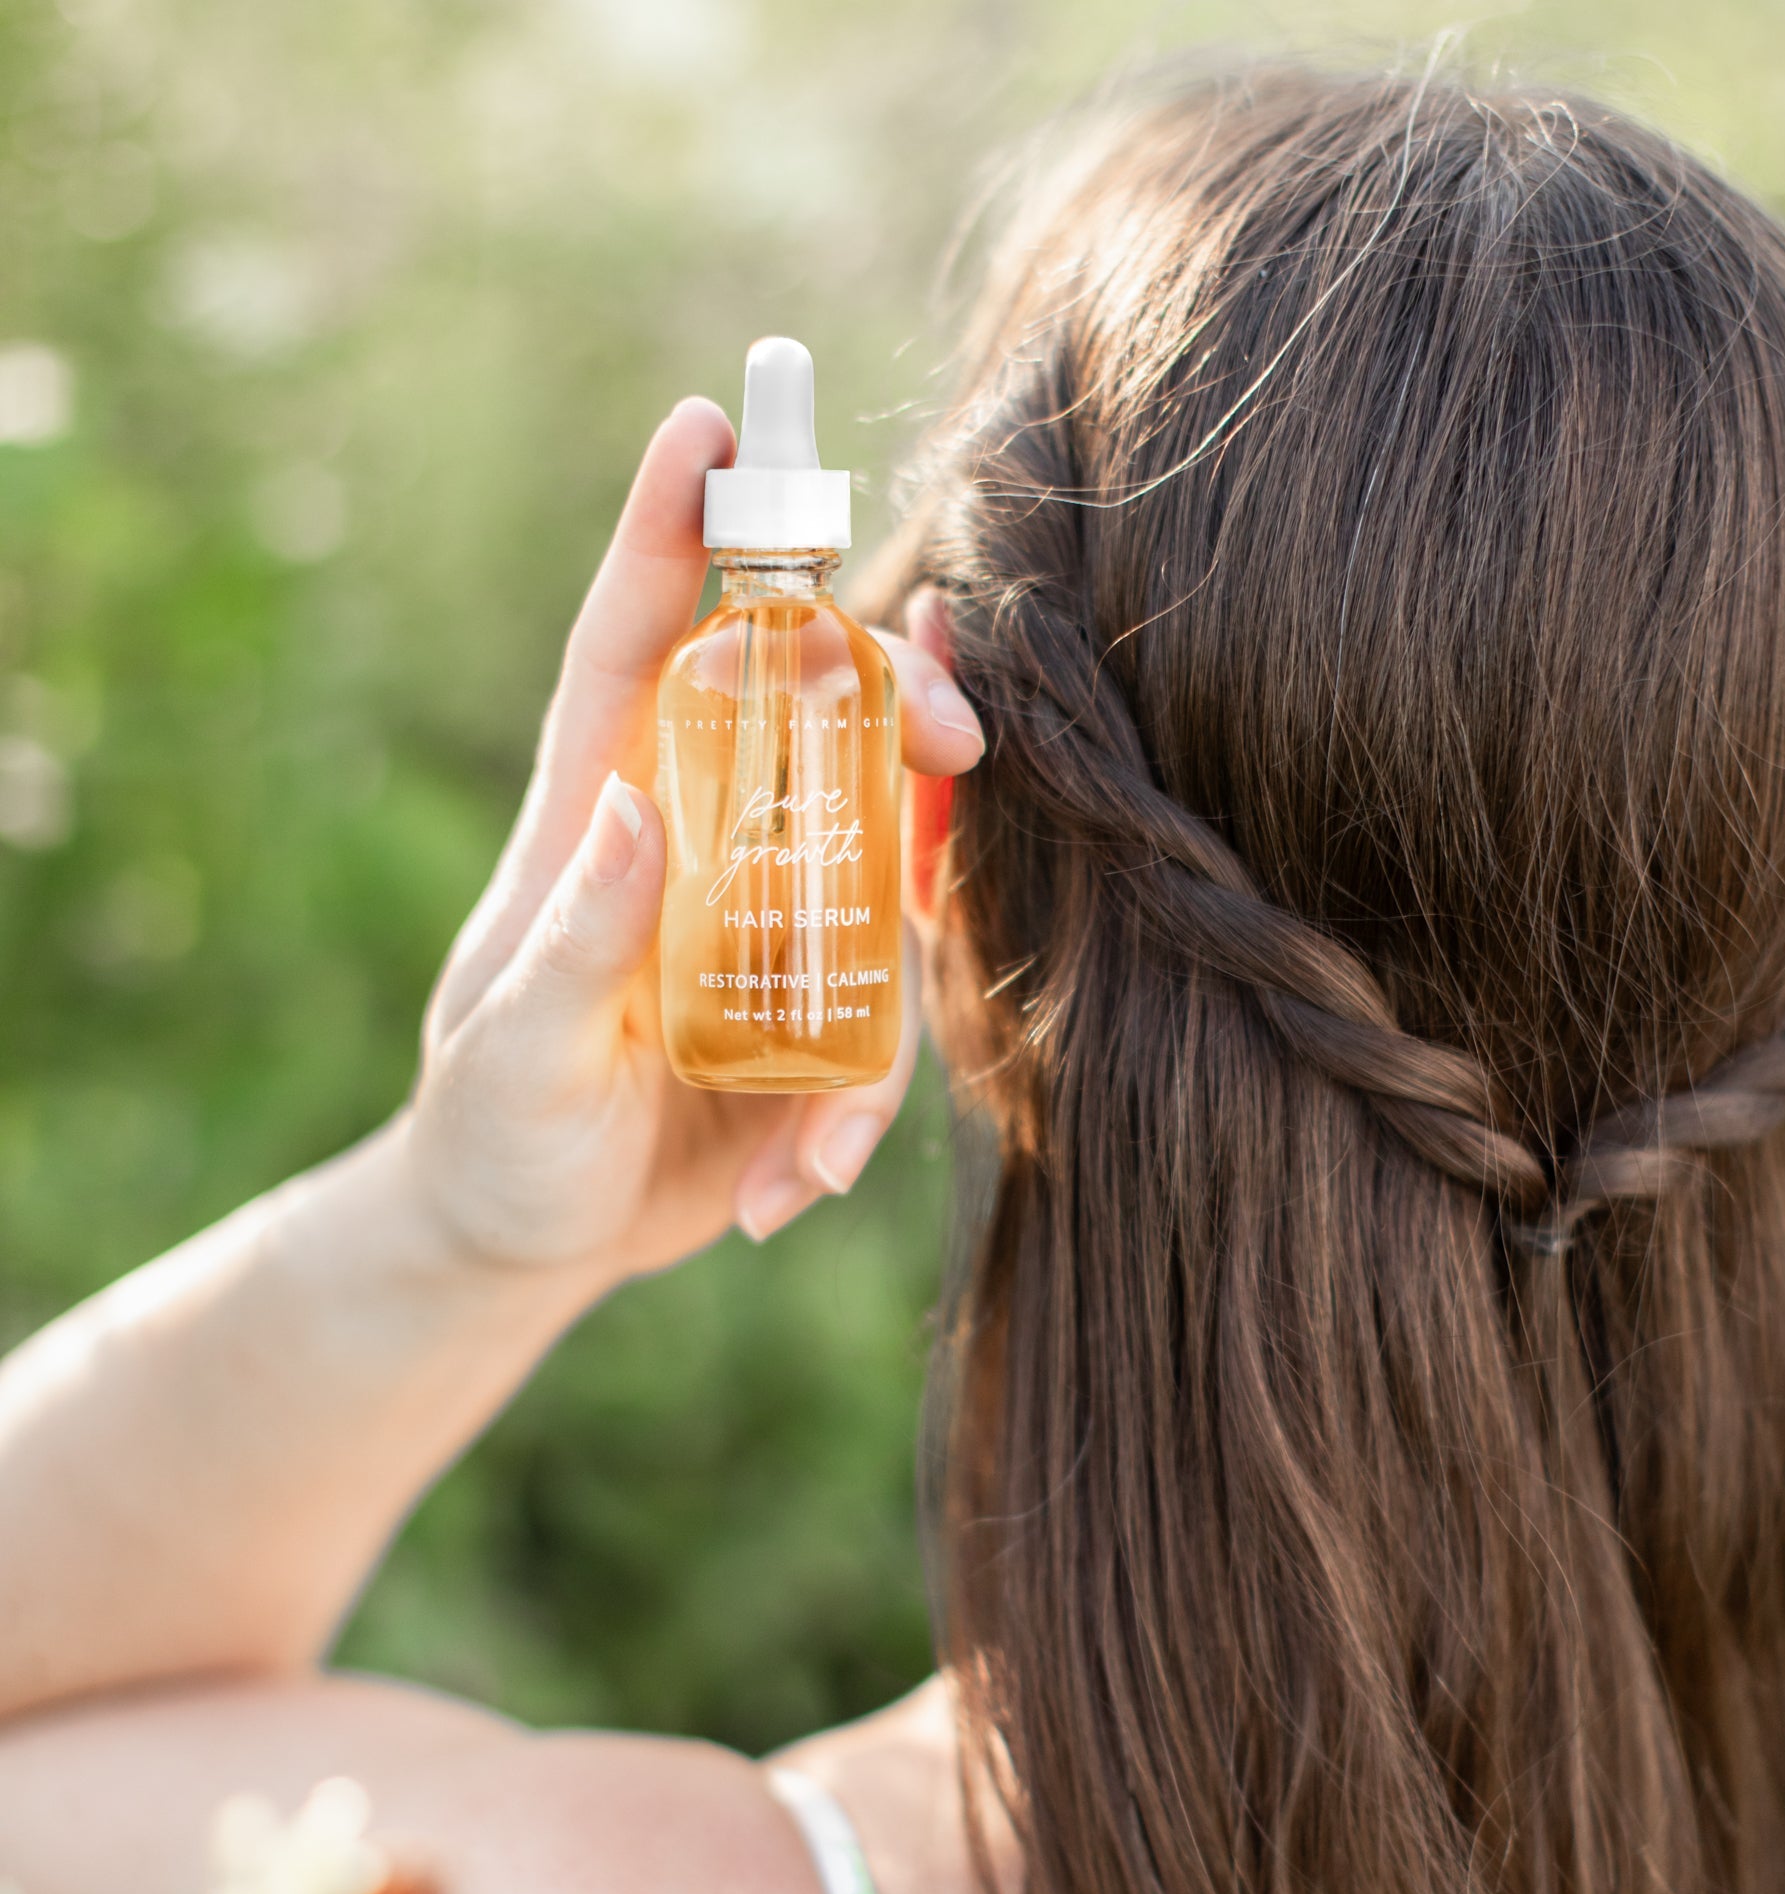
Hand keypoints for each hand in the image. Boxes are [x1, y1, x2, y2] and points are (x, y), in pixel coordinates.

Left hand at [402, 400, 981, 1287]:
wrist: (525, 1243)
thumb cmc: (492, 1137)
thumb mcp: (514, 1054)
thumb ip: (573, 943)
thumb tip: (636, 814)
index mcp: (603, 812)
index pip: (638, 643)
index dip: (673, 530)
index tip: (711, 423)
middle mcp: (703, 842)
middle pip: (819, 719)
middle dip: (899, 701)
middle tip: (957, 739)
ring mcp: (774, 923)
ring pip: (889, 869)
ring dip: (892, 985)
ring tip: (811, 1146)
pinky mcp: (823, 1010)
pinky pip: (893, 1014)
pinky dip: (864, 1106)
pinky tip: (794, 1188)